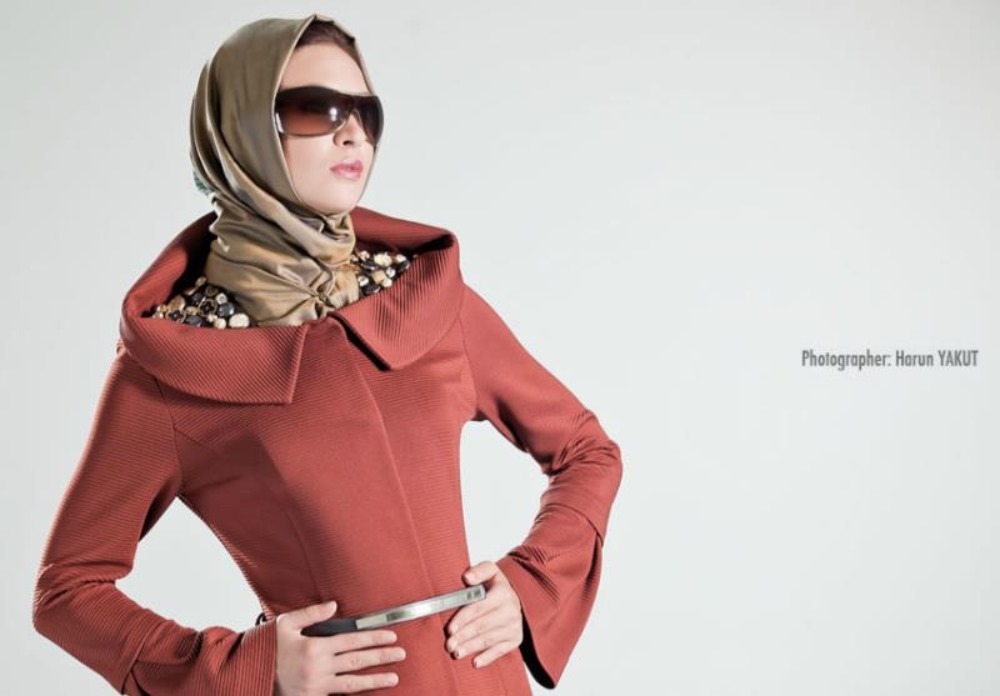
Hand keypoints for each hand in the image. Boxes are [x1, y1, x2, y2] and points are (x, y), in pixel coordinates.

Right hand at [272, 599, 405, 694]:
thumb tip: (334, 605)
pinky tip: (367, 692)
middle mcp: (317, 669)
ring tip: (393, 678)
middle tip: (401, 654)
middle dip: (382, 657)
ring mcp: (315, 687)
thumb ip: (312, 614)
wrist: (245, 675)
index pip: (352, 641)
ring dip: (374, 680)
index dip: (374, 638)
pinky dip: (353, 694)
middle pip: (357, 662)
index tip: (391, 636)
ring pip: (352, 684)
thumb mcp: (285, 624)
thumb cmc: (265, 648)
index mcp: (313, 647)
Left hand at [445, 561, 522, 668]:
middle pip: (482, 626)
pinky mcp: (515, 639)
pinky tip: (475, 662)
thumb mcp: (490, 571)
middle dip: (463, 636)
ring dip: (471, 648)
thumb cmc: (496, 587)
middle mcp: (511, 610)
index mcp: (503, 592)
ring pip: (488, 640)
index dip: (463, 618)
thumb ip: (479, 571)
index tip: (450, 628)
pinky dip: (487, 657)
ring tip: (456, 653)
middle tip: (449, 644)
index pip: (479, 607)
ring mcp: (514, 626)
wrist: (515, 598)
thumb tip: (467, 577)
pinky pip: (500, 651)